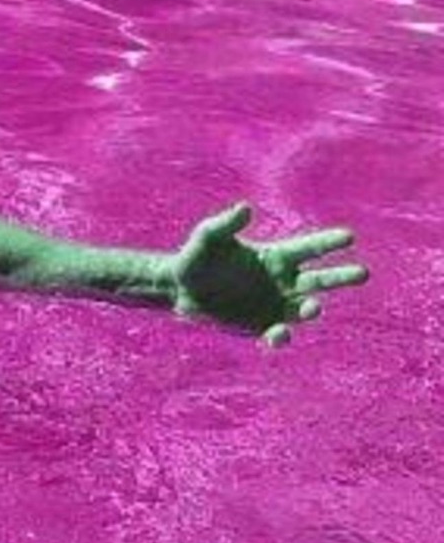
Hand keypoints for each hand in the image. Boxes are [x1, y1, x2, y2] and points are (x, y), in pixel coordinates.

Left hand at [171, 202, 367, 345]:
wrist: (179, 290)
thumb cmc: (196, 257)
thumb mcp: (208, 238)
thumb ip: (225, 224)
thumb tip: (245, 208)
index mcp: (277, 256)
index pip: (310, 248)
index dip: (329, 242)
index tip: (350, 236)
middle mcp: (283, 281)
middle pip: (320, 279)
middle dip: (342, 276)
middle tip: (363, 272)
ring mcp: (275, 305)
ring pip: (304, 308)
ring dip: (311, 308)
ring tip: (314, 306)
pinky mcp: (262, 326)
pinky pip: (279, 333)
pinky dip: (282, 334)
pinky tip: (279, 333)